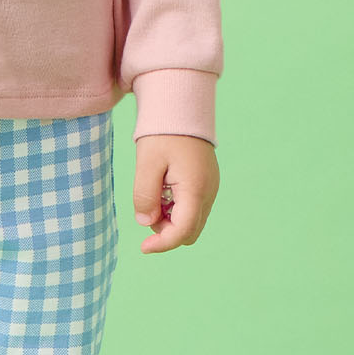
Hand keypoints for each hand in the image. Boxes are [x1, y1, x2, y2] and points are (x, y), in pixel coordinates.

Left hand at [131, 133, 218, 253]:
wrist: (181, 106)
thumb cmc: (163, 133)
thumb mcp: (146, 162)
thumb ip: (144, 195)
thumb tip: (145, 223)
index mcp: (195, 189)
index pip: (182, 232)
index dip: (162, 244)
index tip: (142, 248)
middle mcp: (209, 193)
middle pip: (189, 231)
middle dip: (166, 230)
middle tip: (147, 208)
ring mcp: (211, 188)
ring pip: (192, 220)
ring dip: (170, 218)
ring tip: (154, 190)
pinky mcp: (207, 182)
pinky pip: (193, 206)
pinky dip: (177, 207)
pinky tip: (163, 187)